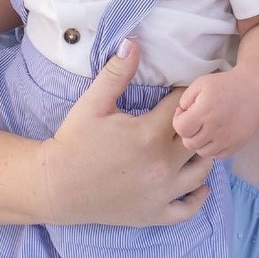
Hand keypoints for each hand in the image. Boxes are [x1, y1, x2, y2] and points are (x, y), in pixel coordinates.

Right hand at [43, 38, 212, 227]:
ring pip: (202, 172)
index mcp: (150, 134)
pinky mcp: (155, 214)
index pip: (184, 106)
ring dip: (202, 155)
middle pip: (199, 137)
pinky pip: (189, 209)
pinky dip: (198, 196)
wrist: (56, 186)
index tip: (183, 90)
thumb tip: (132, 43)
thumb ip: (116, 74)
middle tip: (192, 115)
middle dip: (197, 123)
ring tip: (194, 143)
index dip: (185, 94)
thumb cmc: (73, 142)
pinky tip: (197, 183)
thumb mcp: (93, 104)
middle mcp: (163, 165)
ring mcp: (162, 192)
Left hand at [171, 69, 258, 160]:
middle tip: (195, 121)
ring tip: (205, 129)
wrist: (253, 91)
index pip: (181, 128)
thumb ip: (185, 99)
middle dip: (188, 132)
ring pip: (202, 152)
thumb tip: (181, 114)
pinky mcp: (236, 145)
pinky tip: (215, 135)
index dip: (178, 120)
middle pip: (189, 143)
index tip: (185, 112)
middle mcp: (216, 128)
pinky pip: (217, 155)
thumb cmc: (225, 85)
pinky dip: (213, 148)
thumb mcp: (201, 83)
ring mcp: (227, 139)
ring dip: (200, 142)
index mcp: (205, 111)